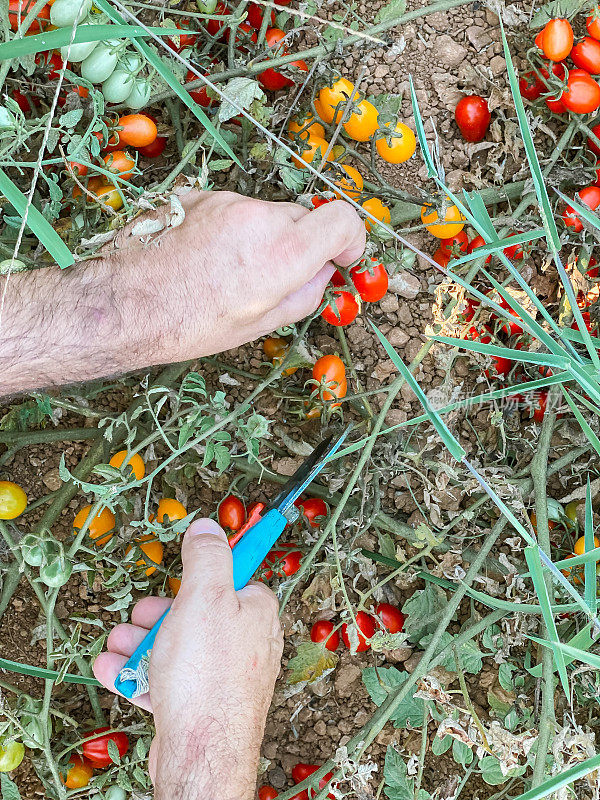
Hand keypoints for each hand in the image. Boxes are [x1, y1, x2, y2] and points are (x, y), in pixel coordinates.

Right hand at [93, 519, 282, 799]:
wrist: (201, 752)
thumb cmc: (208, 672)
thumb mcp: (205, 596)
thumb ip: (207, 556)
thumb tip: (208, 527)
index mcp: (256, 611)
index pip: (234, 576)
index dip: (202, 573)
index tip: (182, 572)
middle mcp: (246, 642)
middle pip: (197, 613)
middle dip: (158, 613)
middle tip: (137, 616)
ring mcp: (223, 675)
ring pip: (177, 647)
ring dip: (140, 643)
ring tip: (116, 643)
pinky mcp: (201, 703)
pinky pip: (167, 680)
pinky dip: (139, 674)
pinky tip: (114, 670)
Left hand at [108, 190, 365, 362]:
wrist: (123, 304)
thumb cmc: (189, 324)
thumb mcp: (258, 324)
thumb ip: (303, 295)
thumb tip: (323, 275)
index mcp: (283, 254)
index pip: (343, 220)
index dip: (351, 238)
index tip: (343, 256)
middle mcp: (259, 218)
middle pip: (303, 218)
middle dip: (301, 243)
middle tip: (277, 275)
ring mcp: (226, 201)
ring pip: (265, 214)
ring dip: (261, 236)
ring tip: (228, 271)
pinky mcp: (199, 195)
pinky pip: (232, 209)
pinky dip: (230, 228)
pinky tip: (204, 256)